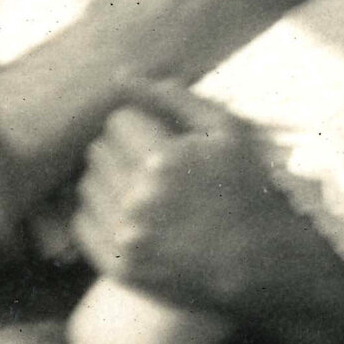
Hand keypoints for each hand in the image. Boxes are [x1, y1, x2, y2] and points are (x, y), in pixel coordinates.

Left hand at [73, 87, 343, 343]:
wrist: (260, 264)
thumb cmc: (247, 190)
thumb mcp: (226, 132)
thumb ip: (174, 98)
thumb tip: (121, 75)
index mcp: (163, 161)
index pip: (118, 122)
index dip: (141, 127)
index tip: (161, 141)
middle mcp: (138, 200)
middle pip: (99, 152)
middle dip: (123, 151)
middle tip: (152, 166)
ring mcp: (127, 237)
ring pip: (87, 186)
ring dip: (109, 182)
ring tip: (142, 191)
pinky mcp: (119, 267)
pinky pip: (83, 224)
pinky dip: (100, 215)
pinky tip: (129, 216)